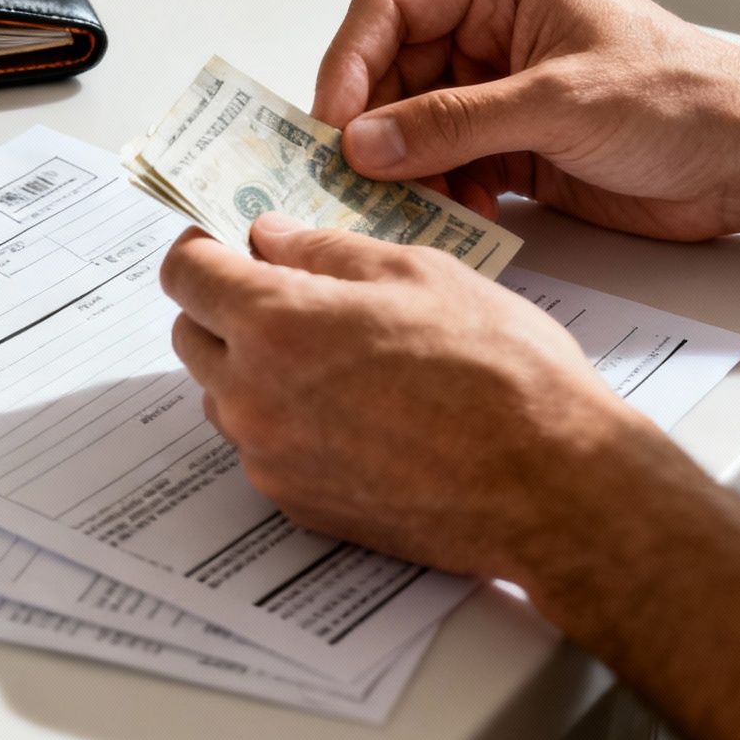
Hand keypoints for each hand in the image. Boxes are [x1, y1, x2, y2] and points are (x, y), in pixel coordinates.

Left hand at [161, 213, 688, 580]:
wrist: (553, 487)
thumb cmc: (501, 372)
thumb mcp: (419, 273)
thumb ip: (326, 250)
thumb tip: (272, 235)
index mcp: (274, 325)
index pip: (185, 274)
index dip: (204, 247)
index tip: (229, 239)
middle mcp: (253, 397)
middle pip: (192, 335)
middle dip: (223, 304)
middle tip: (284, 288)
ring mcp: (271, 458)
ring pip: (224, 395)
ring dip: (252, 365)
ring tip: (334, 354)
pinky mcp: (298, 504)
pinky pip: (263, 448)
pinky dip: (286, 421)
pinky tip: (355, 410)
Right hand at [313, 0, 739, 241]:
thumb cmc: (684, 99)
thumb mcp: (559, 103)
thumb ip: (454, 123)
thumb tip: (365, 142)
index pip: (390, 11)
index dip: (349, 66)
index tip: (330, 125)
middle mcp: (490, 32)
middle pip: (389, 74)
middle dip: (372, 128)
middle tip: (350, 178)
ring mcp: (497, 90)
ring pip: (410, 126)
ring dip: (402, 169)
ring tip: (402, 205)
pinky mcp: (510, 144)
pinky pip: (444, 166)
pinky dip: (438, 194)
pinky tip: (458, 213)